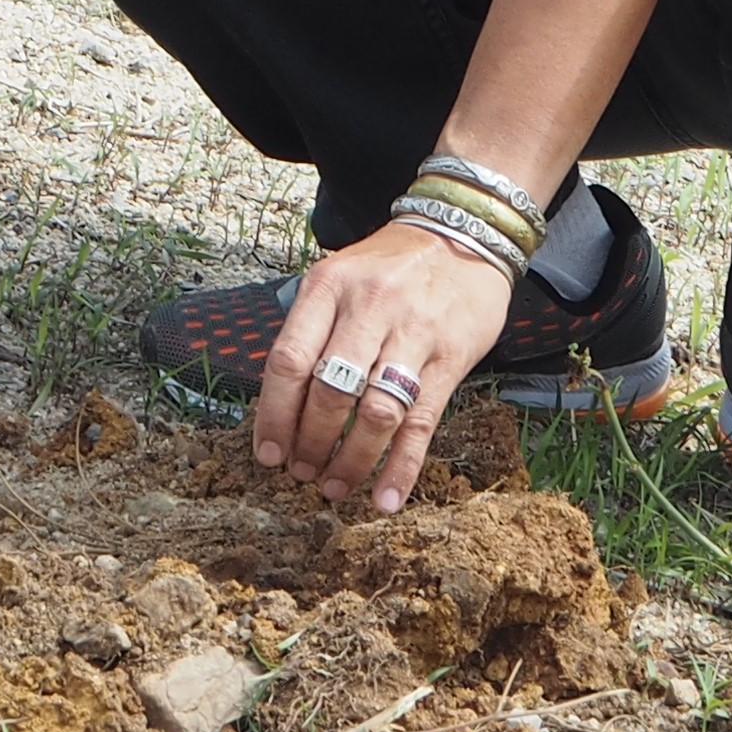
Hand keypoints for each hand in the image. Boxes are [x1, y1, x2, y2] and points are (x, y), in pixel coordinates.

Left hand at [251, 221, 513, 513]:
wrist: (463, 232)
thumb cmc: (390, 266)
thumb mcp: (339, 275)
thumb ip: (311, 329)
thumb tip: (281, 404)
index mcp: (329, 286)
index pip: (289, 360)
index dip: (274, 415)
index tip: (268, 454)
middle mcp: (369, 307)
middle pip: (330, 391)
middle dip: (311, 443)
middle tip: (302, 473)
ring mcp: (413, 332)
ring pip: (375, 412)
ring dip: (351, 460)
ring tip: (335, 485)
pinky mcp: (451, 357)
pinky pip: (421, 422)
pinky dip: (401, 467)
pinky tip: (386, 498)